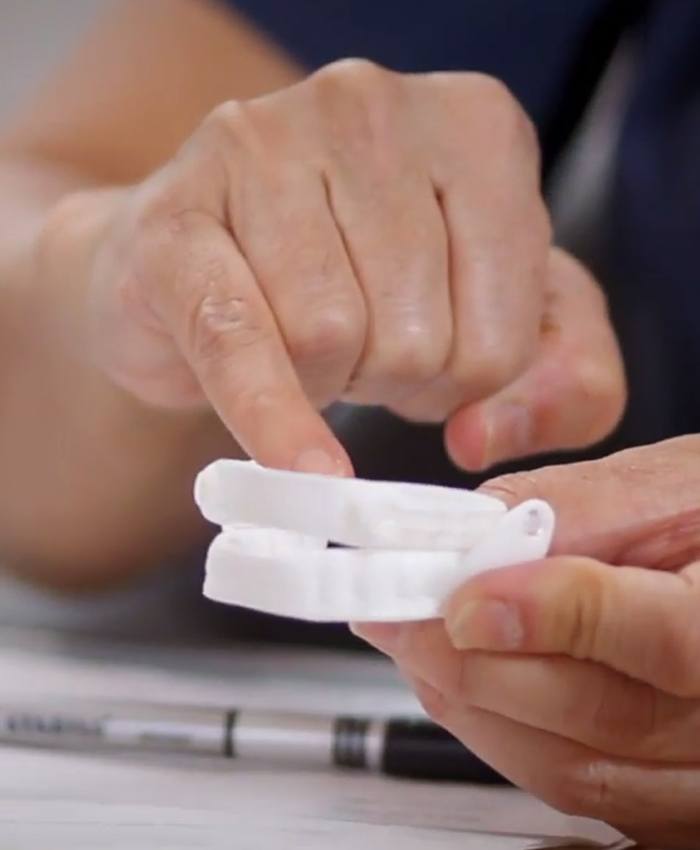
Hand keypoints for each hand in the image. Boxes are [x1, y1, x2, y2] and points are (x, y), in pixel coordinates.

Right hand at [57, 60, 623, 473]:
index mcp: (476, 129)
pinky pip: (239, 341)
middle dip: (388, 378)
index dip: (462, 380)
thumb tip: (485, 436)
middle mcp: (373, 106)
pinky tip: (297, 465)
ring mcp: (265, 144)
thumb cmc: (360, 286)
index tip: (423, 351)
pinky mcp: (176, 214)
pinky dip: (272, 417)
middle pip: (419, 337)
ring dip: (322, 381)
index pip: (507, 333)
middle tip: (355, 347)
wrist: (207, 266)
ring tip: (300, 338)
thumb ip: (567, 379)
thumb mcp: (504, 322)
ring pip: (333, 339)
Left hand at [354, 435, 699, 846]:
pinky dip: (496, 734)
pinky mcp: (663, 796)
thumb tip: (475, 531)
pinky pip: (569, 787)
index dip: (555, 618)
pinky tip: (459, 684)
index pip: (669, 639)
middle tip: (397, 614)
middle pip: (599, 716)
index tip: (465, 597)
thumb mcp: (671, 486)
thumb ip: (581, 504)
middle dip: (473, 662)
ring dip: (470, 703)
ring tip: (412, 643)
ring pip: (569, 767)